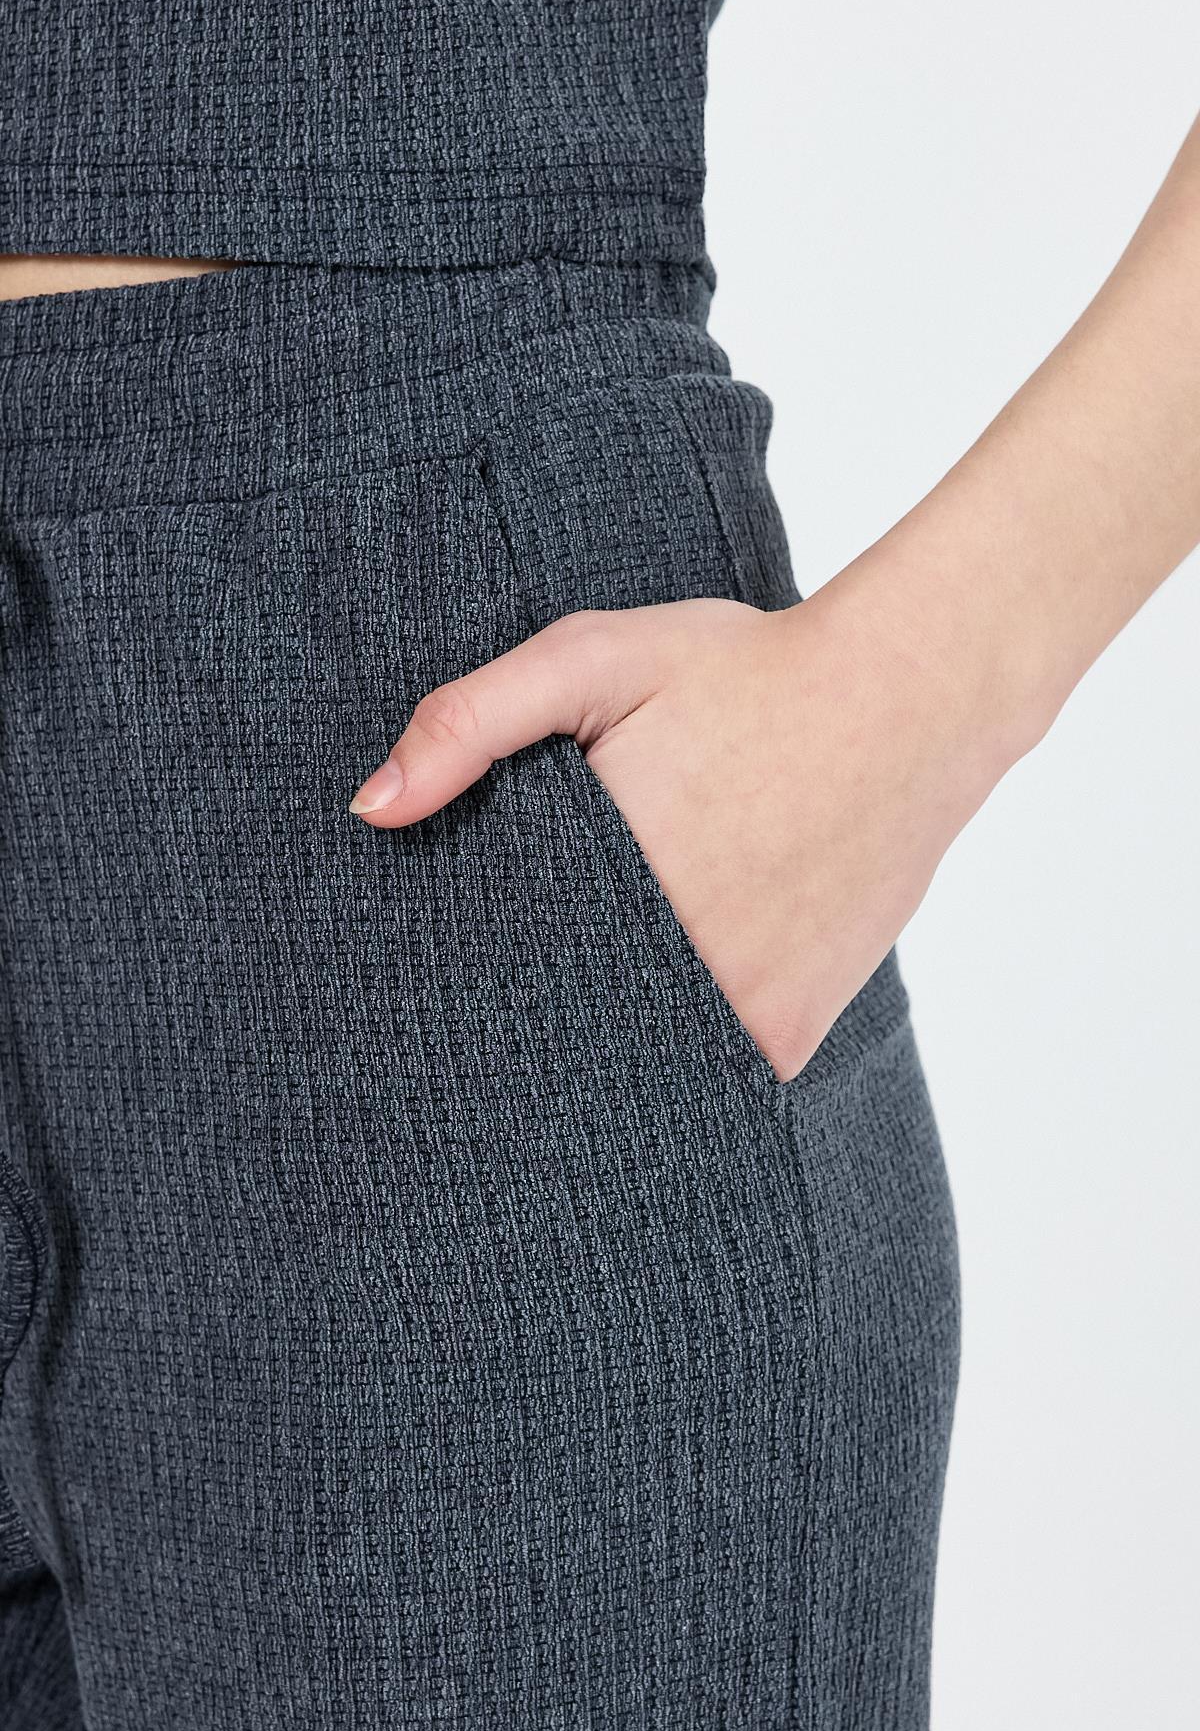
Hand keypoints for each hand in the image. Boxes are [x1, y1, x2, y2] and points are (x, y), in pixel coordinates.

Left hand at [349, 564, 1008, 1082]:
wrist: (912, 701)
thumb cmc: (745, 672)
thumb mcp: (594, 659)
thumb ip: (471, 722)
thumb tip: (370, 810)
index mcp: (598, 891)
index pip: (481, 979)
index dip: (449, 983)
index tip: (422, 985)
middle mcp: (667, 973)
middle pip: (551, 1033)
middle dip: (516, 1020)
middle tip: (497, 996)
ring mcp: (737, 1016)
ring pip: (627, 1063)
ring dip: (595, 1039)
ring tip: (574, 995)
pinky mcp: (791, 1032)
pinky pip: (705, 1071)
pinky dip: (674, 1052)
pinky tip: (653, 1001)